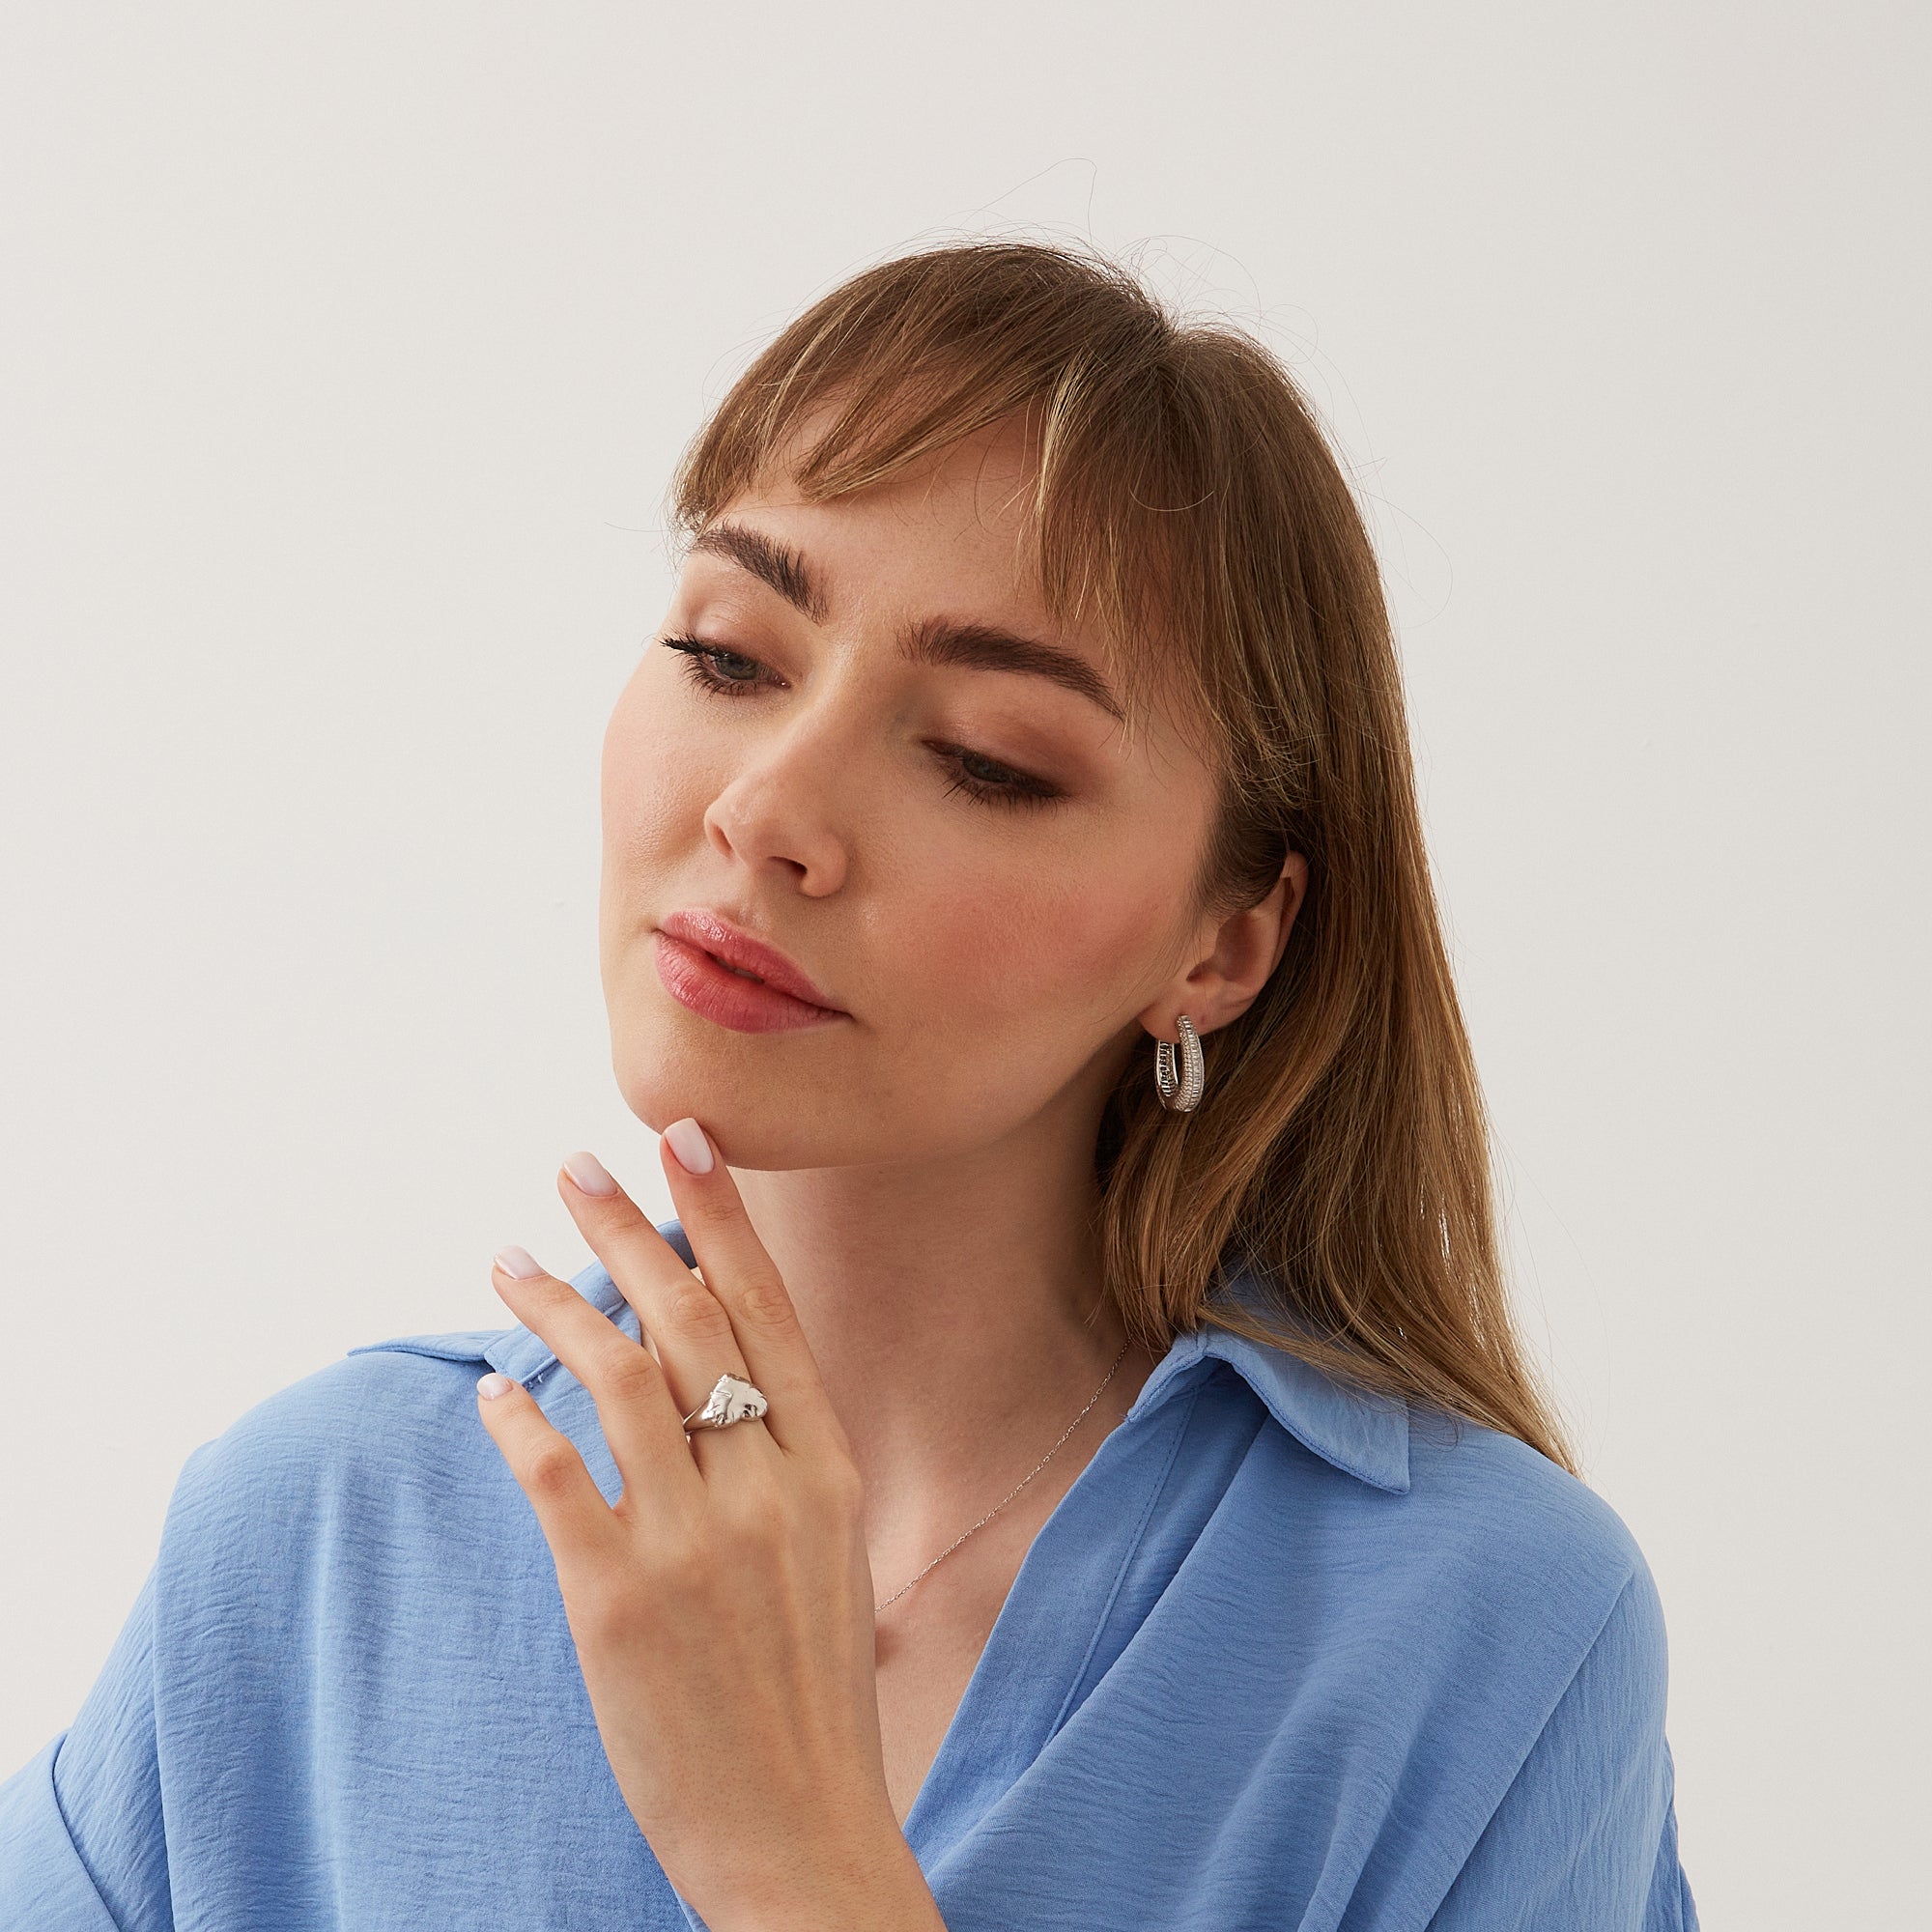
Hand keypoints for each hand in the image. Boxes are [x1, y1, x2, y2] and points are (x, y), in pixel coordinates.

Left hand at [474, 1118, 942, 1931]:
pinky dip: (516, 1418)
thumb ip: (780, 1456)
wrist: (800, 1832)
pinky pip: (554, 1475)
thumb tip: (708, 1368)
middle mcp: (769, 1486)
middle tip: (573, 1167)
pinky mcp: (618, 1600)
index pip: (766, 1309)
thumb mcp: (827, 1549)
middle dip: (625, 1227)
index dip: (720, 1216)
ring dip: (554, 1301)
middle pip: (687, 1317)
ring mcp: (694, 1541)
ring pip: (617, 1374)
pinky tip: (489, 1390)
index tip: (680, 1139)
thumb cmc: (808, 1688)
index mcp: (828, 1465)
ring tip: (504, 1258)